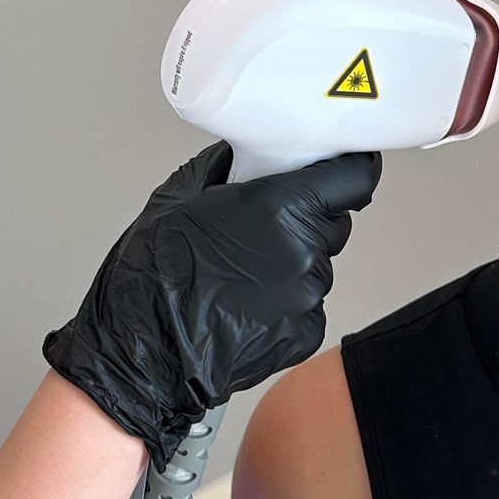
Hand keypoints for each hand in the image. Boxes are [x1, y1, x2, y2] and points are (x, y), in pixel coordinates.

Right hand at [43, 145, 380, 470]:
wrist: (144, 347)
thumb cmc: (155, 272)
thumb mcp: (182, 193)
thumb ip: (227, 165)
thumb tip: (246, 151)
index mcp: (281, 207)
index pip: (355, 178)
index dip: (353, 169)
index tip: (347, 166)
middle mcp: (304, 252)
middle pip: (335, 221)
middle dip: (310, 216)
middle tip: (266, 222)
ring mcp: (308, 297)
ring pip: (318, 264)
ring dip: (293, 260)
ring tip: (241, 270)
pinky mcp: (305, 333)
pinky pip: (307, 303)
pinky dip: (285, 299)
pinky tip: (244, 300)